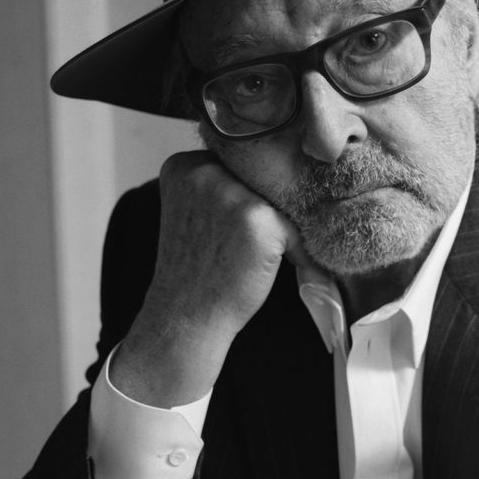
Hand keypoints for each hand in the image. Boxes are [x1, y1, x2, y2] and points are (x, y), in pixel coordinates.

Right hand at [111, 152, 303, 405]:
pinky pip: (295, 228)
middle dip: (266, 208)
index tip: (241, 223)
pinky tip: (276, 269)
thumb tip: (275, 173)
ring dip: (283, 229)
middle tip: (252, 244)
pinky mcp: (259, 217)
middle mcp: (205, 171)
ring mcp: (231, 193)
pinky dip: (295, 252)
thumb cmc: (194, 271)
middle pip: (261, 176)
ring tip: (261, 259)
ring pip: (280, 201)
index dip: (246, 192)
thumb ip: (216, 186)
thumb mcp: (193, 213)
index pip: (235, 162)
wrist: (186, 316)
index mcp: (183, 166)